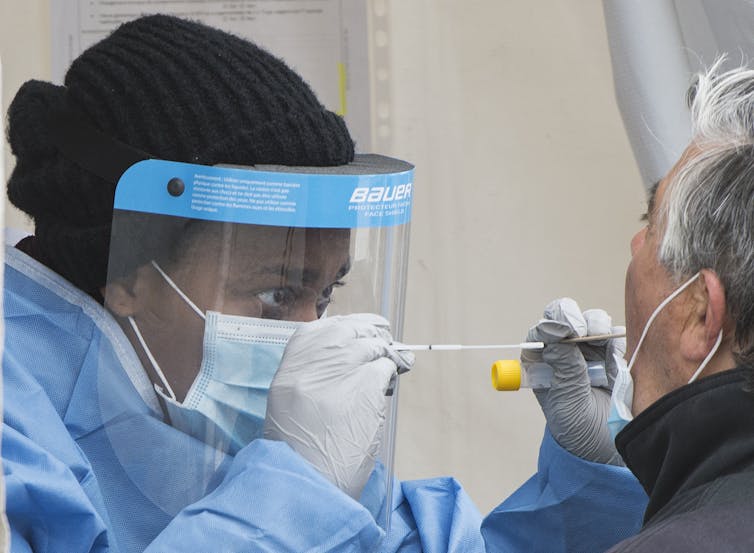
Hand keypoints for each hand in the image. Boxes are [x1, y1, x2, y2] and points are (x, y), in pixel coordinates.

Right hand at [263, 313, 413, 498]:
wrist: (306, 479)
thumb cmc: (299, 449)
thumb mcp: (290, 401)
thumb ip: (314, 372)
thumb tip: (348, 352)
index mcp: (291, 364)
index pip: (323, 328)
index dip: (348, 328)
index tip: (360, 332)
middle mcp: (314, 360)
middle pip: (351, 330)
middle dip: (371, 333)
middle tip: (383, 344)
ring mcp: (341, 369)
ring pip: (373, 345)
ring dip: (385, 356)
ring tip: (386, 372)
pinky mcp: (366, 385)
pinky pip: (386, 367)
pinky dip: (390, 376)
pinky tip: (385, 390)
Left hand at [522, 298, 624, 464]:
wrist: (608, 450)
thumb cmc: (578, 431)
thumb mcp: (567, 402)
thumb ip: (565, 368)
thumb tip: (557, 335)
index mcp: (542, 363)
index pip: (541, 332)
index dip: (549, 325)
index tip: (562, 331)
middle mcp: (564, 353)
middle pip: (564, 317)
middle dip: (572, 317)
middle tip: (582, 331)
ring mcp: (590, 352)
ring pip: (591, 321)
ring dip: (595, 324)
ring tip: (600, 342)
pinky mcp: (614, 356)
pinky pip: (614, 335)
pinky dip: (615, 337)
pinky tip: (616, 356)